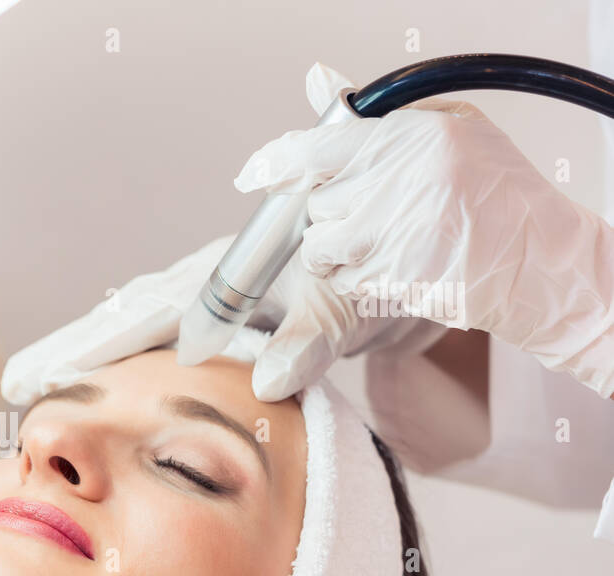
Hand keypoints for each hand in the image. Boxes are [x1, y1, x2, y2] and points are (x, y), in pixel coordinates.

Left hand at [238, 63, 613, 397]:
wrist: (537, 259)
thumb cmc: (496, 191)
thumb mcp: (449, 131)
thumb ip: (378, 116)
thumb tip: (318, 80)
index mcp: (407, 139)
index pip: (316, 147)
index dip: (275, 164)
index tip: (251, 176)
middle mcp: (395, 185)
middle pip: (315, 206)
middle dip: (330, 215)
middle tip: (369, 215)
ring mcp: (392, 236)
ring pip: (320, 249)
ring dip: (337, 252)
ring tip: (382, 242)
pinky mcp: (393, 280)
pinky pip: (345, 282)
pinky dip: (359, 280)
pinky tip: (397, 266)